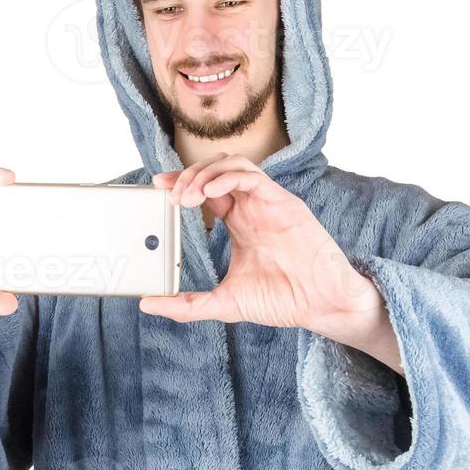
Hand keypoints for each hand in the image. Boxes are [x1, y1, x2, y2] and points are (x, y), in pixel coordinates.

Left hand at [139, 153, 381, 331]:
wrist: (321, 305)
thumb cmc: (282, 300)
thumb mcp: (224, 303)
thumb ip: (187, 305)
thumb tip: (148, 304)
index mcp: (240, 223)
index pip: (205, 190)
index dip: (180, 183)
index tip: (157, 187)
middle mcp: (252, 207)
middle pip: (215, 170)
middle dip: (188, 176)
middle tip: (170, 194)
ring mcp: (267, 202)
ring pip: (232, 165)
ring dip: (205, 173)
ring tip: (188, 194)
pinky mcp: (283, 202)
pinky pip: (253, 176)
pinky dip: (228, 177)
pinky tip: (209, 193)